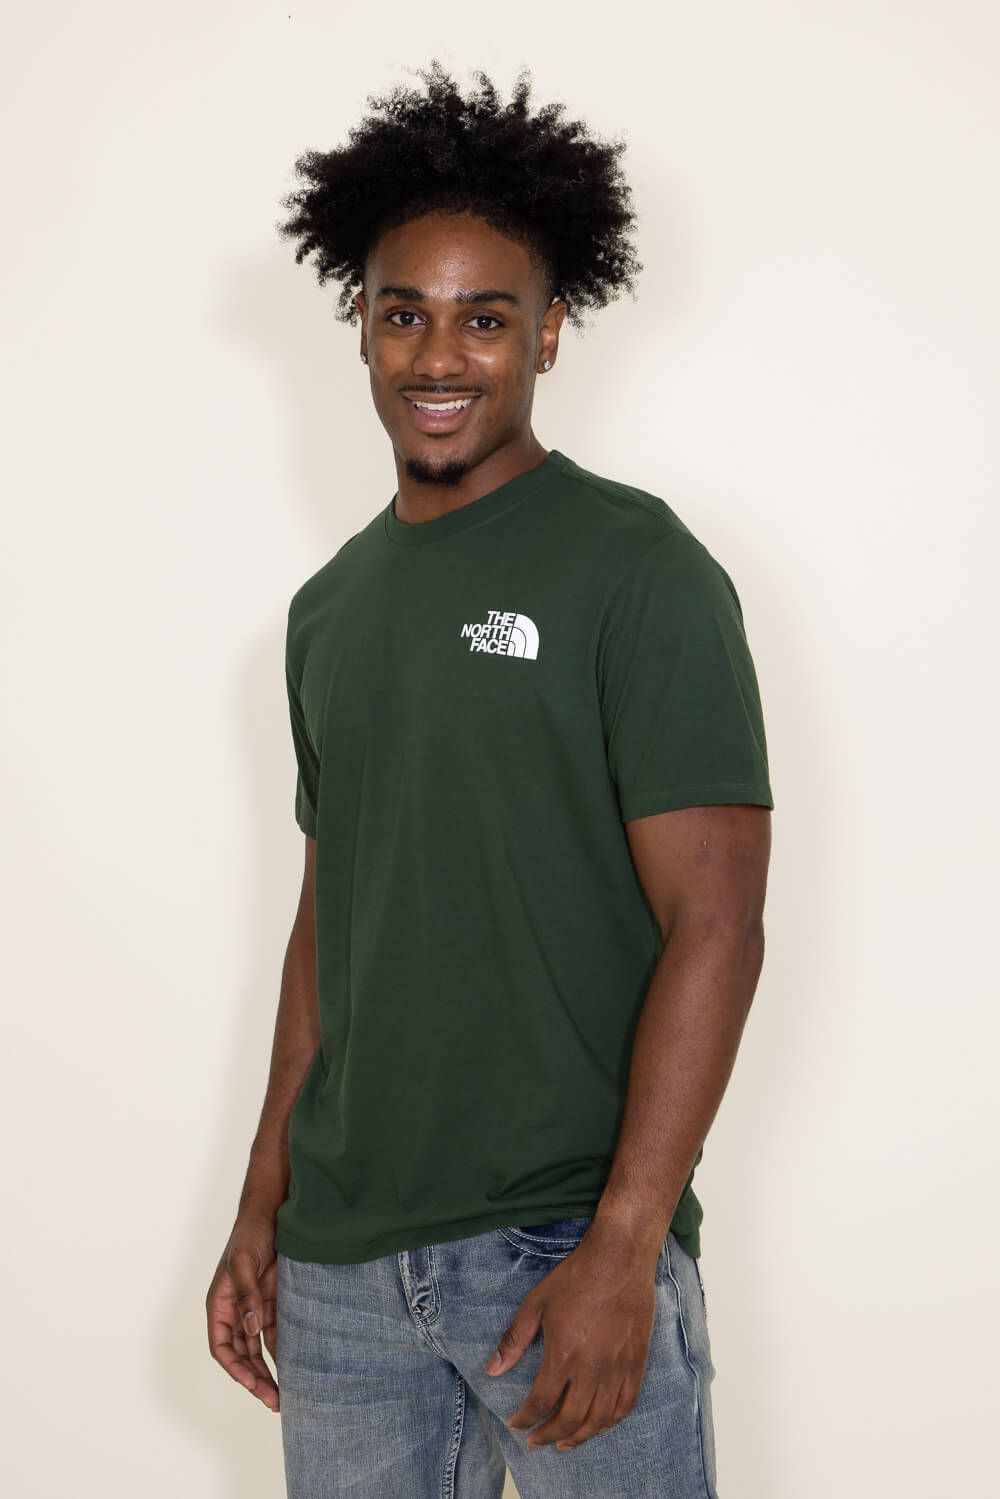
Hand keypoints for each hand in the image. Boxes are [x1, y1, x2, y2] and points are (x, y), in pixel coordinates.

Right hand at [206, 1210, 280, 1410]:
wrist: (272, 1211)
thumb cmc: (250, 1233)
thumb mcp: (244, 1262)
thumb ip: (246, 1295)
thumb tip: (251, 1329)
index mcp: (220, 1304)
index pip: (222, 1347)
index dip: (236, 1369)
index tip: (253, 1385)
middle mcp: (236, 1311)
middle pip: (242, 1354)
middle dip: (255, 1379)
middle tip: (274, 1401)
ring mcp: (254, 1308)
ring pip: (258, 1349)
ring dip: (268, 1371)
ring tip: (285, 1394)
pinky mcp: (273, 1302)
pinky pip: (276, 1334)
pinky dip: (283, 1352)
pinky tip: (296, 1367)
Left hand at [486, 1226, 658, 1451]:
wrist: (619, 1258)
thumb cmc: (576, 1277)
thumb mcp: (537, 1302)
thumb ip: (515, 1339)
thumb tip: (492, 1370)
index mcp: (563, 1354)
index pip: (541, 1403)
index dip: (525, 1419)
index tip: (516, 1425)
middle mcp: (592, 1369)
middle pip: (570, 1420)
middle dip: (549, 1436)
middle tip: (536, 1441)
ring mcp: (617, 1368)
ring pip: (599, 1419)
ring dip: (580, 1437)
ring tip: (564, 1444)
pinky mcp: (637, 1363)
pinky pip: (626, 1404)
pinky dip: (610, 1422)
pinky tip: (598, 1424)